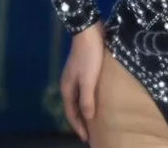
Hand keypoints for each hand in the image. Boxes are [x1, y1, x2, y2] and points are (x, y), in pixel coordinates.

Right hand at [60, 20, 104, 142]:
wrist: (89, 30)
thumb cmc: (89, 56)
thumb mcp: (88, 79)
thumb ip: (87, 98)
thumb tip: (88, 118)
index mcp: (67, 88)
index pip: (71, 113)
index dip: (79, 126)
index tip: (87, 138)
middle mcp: (69, 83)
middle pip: (74, 106)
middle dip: (81, 120)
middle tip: (91, 132)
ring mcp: (76, 74)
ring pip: (80, 96)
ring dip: (86, 107)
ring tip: (96, 117)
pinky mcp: (85, 66)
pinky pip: (86, 87)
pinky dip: (91, 96)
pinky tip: (100, 96)